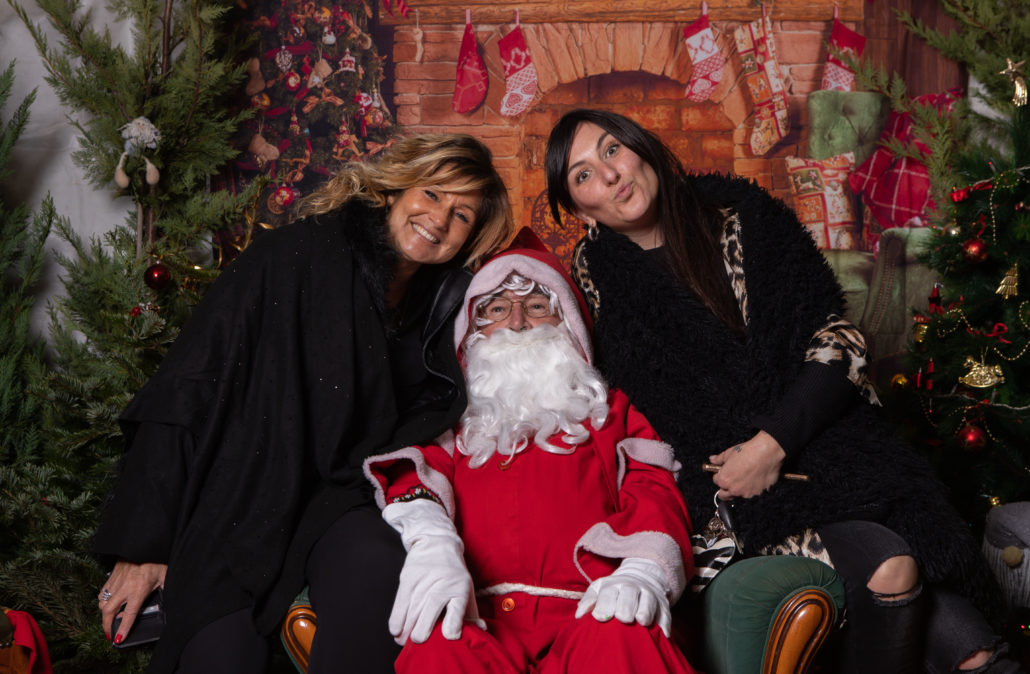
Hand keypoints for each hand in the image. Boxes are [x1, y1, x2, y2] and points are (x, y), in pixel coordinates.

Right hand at [98, 560, 166, 644]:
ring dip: (104, 614)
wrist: (146, 542)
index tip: (117, 640)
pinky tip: (109, 603)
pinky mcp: (111, 574)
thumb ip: (165, 590)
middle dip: (107, 626)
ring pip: (102, 603)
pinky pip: (102, 592)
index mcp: (139, 589)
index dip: (123, 629)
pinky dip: (103, 600)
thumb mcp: (166, 577)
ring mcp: (116, 580)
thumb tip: (169, 601)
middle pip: (109, 611)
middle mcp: (125, 587)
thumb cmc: (158, 559)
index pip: (129, 614)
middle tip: (109, 634)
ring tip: (109, 620)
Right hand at [382, 500, 484, 644]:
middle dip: (422, 632)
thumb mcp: (466, 589)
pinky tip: (396, 630)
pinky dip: (397, 619)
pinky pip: (400, 603)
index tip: (448, 637)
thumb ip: (471, 613)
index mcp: (460, 588)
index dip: (453, 626)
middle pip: (430, 612)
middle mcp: (442, 584)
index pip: (457, 610)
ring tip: (404, 642)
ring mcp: (423, 581)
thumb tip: (481, 631)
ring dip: (406, 630)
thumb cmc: (454, 573)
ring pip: (412, 611)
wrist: (436, 543)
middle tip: (418, 642)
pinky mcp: (408, 579)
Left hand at [575, 558, 671, 637]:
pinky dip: (664, 622)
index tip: (600, 617)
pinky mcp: (663, 605)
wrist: (640, 577)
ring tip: (642, 622)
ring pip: (649, 601)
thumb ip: (588, 600)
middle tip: (622, 618)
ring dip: (646, 611)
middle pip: (630, 594)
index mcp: (614, 585)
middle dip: (626, 606)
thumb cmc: (613, 590)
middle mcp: (632, 587)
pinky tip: (662, 632)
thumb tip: (579, 616)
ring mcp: (649, 595)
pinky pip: (665, 613)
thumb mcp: (598, 589)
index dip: (604, 605)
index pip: (609, 593)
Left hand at [707, 430, 785, 499]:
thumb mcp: (729, 453)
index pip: (716, 481)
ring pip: (737, 495)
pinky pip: (750, 494)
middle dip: (725, 488)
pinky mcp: (757, 493)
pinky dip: (750, 489)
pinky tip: (753, 479)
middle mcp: (733, 489)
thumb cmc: (748, 452)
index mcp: (724, 480)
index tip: (724, 472)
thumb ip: (719, 459)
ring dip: (738, 489)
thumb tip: (713, 459)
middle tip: (731, 479)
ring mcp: (746, 493)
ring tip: (744, 478)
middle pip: (724, 494)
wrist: (767, 453)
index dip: (719, 475)